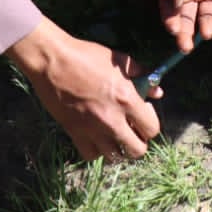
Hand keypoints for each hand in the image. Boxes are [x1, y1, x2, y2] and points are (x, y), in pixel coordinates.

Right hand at [7, 20, 161, 162]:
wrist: (53, 60)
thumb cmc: (87, 55)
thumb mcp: (120, 59)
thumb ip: (142, 75)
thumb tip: (157, 91)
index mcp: (127, 99)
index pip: (152, 128)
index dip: (150, 123)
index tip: (143, 114)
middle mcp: (112, 119)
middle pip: (137, 150)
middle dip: (139, 142)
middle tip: (132, 129)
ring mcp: (92, 129)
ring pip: (114, 156)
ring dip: (118, 148)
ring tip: (114, 135)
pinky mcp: (74, 133)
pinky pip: (90, 155)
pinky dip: (96, 150)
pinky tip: (96, 137)